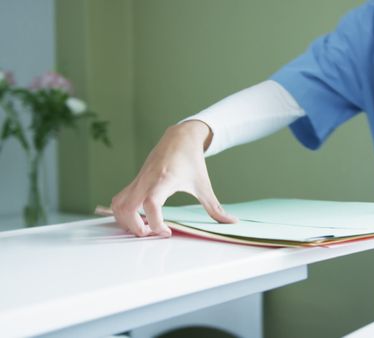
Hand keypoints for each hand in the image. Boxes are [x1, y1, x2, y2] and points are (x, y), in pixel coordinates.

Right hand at [111, 121, 236, 236]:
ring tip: (145, 227)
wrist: (180, 137)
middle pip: (127, 208)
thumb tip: (231, 222)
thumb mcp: (204, 185)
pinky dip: (123, 212)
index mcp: (165, 180)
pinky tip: (140, 218)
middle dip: (135, 227)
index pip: (151, 204)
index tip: (166, 232)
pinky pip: (120, 199)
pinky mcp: (134, 181)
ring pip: (118, 204)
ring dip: (126, 221)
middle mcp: (147, 180)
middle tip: (152, 233)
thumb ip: (215, 208)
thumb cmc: (192, 160)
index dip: (155, 223)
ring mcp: (138, 180)